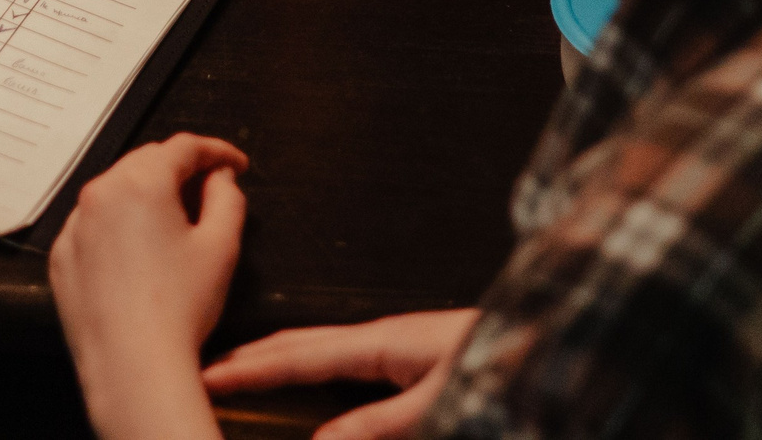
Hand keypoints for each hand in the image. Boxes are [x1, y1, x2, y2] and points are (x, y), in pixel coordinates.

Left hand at [51, 133, 250, 439]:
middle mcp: (100, 194)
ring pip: (116, 192)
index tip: (235, 164)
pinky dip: (117, 227)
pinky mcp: (61, 258)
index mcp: (141, 183)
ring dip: (146, 196)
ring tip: (175, 222)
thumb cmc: (180, 308)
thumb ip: (227, 198)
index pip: (183, 147)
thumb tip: (220, 178)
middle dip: (180, 171)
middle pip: (146, 163)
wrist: (132, 368)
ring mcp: (74, 227)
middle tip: (210, 189)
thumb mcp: (221, 246)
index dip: (216, 151)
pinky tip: (139, 253)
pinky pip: (93, 226)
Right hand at [201, 310, 477, 439]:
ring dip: (280, 356)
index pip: (300, 357)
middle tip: (209, 369)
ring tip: (246, 368)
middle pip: (301, 342)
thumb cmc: (499, 363)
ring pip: (321, 346)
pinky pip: (346, 355)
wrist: (553, 339)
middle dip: (254, 356)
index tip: (209, 374)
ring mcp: (398, 342)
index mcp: (382, 342)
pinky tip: (314, 373)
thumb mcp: (438, 403)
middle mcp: (383, 337)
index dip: (252, 369)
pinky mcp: (413, 353)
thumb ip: (378, 425)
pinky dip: (313, 361)